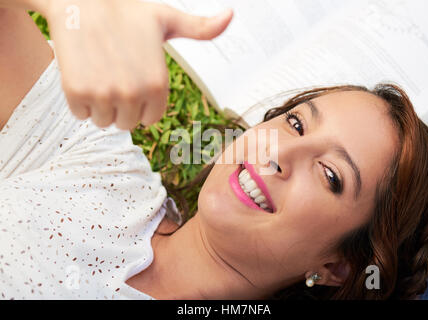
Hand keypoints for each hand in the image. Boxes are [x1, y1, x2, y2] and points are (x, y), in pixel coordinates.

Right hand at [38, 0, 232, 128]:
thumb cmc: (126, 11)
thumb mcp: (168, 19)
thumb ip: (200, 28)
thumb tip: (230, 16)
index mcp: (159, 83)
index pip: (150, 119)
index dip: (141, 104)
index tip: (132, 82)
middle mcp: (134, 93)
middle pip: (127, 123)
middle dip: (121, 107)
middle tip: (113, 76)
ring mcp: (105, 94)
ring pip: (104, 122)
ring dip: (100, 106)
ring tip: (99, 73)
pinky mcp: (77, 93)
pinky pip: (81, 115)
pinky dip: (79, 101)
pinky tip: (82, 74)